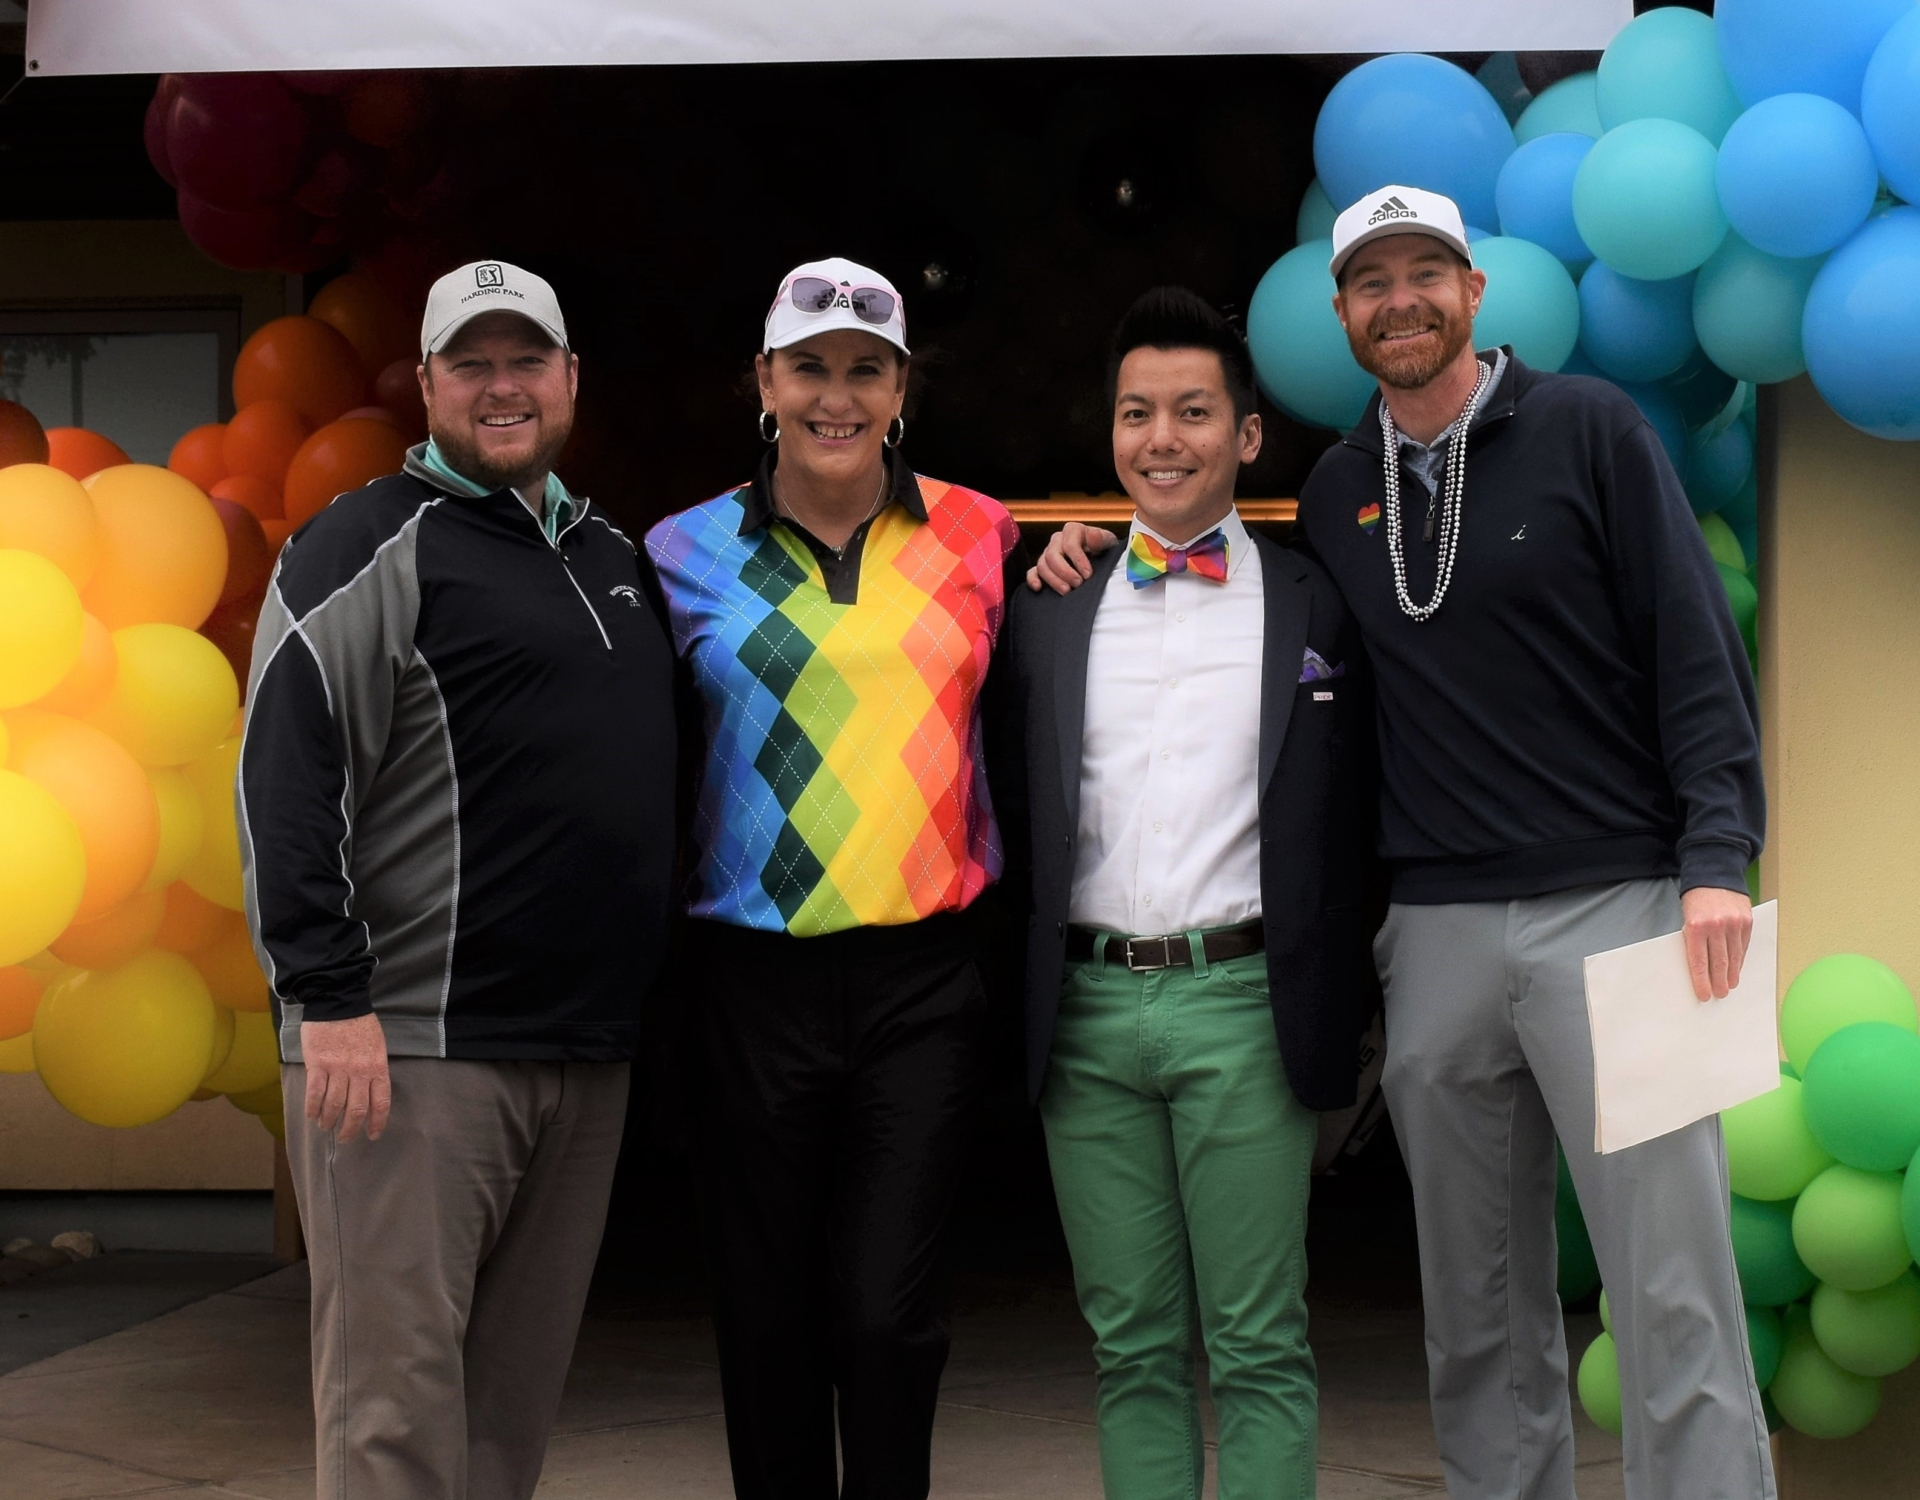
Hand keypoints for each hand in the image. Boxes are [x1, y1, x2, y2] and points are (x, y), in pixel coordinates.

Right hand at [300, 1013, 390, 1142]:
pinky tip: (311, 1115)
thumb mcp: (377, 1046)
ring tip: (325, 1127)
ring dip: (329, 1121)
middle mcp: (360, 1072)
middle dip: (350, 1129)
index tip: (373, 1135)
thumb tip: (368, 1092)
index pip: (380, 1102)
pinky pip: (315, 1093)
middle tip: (345, 1138)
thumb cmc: (360, 1024)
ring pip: (334, 1105)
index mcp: (377, 1067)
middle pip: (356, 1110)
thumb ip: (374, 1069)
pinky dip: (312, 1108)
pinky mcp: (318, 1064)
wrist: (337, 1001)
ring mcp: (338, 1069)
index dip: (377, 1122)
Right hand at [1026, 522, 1119, 593]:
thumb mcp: (1108, 542)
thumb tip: (1092, 536)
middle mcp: (1057, 540)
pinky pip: (1032, 572)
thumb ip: (1102, 538)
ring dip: (1053, 580)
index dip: (1078, 560)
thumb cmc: (1103, 549)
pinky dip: (1032, 580)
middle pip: (1052, 555)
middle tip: (1077, 584)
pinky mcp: (1043, 567)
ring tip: (1066, 591)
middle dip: (1064, 572)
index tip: (1088, 574)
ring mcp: (1048, 553)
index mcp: (1073, 531)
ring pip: (1042, 565)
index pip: (1069, 543)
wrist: (1101, 559)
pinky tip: (1038, 588)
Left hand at [1681, 886, 1752, 1001]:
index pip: (1699, 961)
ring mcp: (1734, 923)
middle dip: (1719, 982)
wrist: (1714, 874)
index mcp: (1696, 926)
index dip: (1701, 981)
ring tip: (1729, 985)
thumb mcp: (1687, 918)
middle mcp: (1716, 926)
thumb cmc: (1696, 899)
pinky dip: (1740, 959)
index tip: (1703, 995)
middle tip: (1719, 994)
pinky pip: (1743, 946)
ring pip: (1734, 956)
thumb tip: (1700, 966)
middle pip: (1719, 962)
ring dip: (1732, 974)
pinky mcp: (1747, 921)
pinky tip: (1737, 968)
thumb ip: (1693, 939)